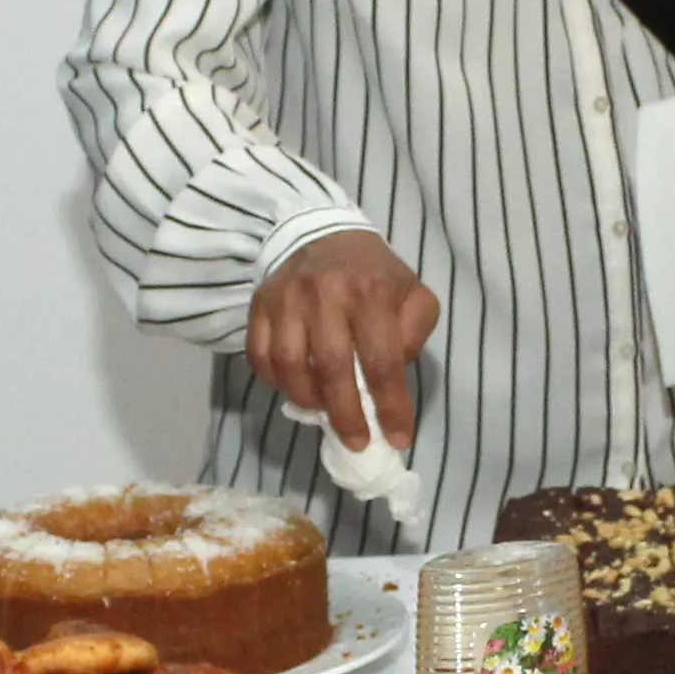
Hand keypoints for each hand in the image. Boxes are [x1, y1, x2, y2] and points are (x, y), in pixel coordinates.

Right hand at [249, 229, 438, 448]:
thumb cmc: (373, 274)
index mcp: (370, 292)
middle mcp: (325, 294)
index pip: (382, 361)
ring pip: (289, 365)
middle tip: (358, 441)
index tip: (398, 438)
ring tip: (324, 411)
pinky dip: (275, 381)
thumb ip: (415, 331)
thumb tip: (396, 370)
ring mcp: (287, 299)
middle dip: (347, 416)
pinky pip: (259, 355)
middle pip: (332, 369)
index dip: (391, 406)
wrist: (321, 232)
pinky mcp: (259, 304)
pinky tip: (294, 386)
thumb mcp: (412, 293)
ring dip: (307, 399)